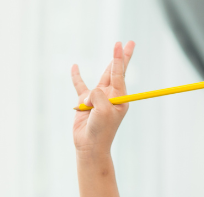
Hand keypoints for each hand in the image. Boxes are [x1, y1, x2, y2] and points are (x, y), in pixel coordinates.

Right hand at [71, 41, 134, 155]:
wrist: (90, 146)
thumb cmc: (101, 130)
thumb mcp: (103, 110)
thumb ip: (98, 94)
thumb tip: (89, 93)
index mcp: (119, 98)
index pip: (120, 73)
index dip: (119, 58)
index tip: (121, 44)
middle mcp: (110, 96)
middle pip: (116, 71)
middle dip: (122, 57)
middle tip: (129, 42)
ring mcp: (98, 99)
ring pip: (101, 77)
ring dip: (108, 65)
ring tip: (116, 47)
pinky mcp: (85, 103)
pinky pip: (80, 87)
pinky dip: (77, 77)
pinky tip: (75, 67)